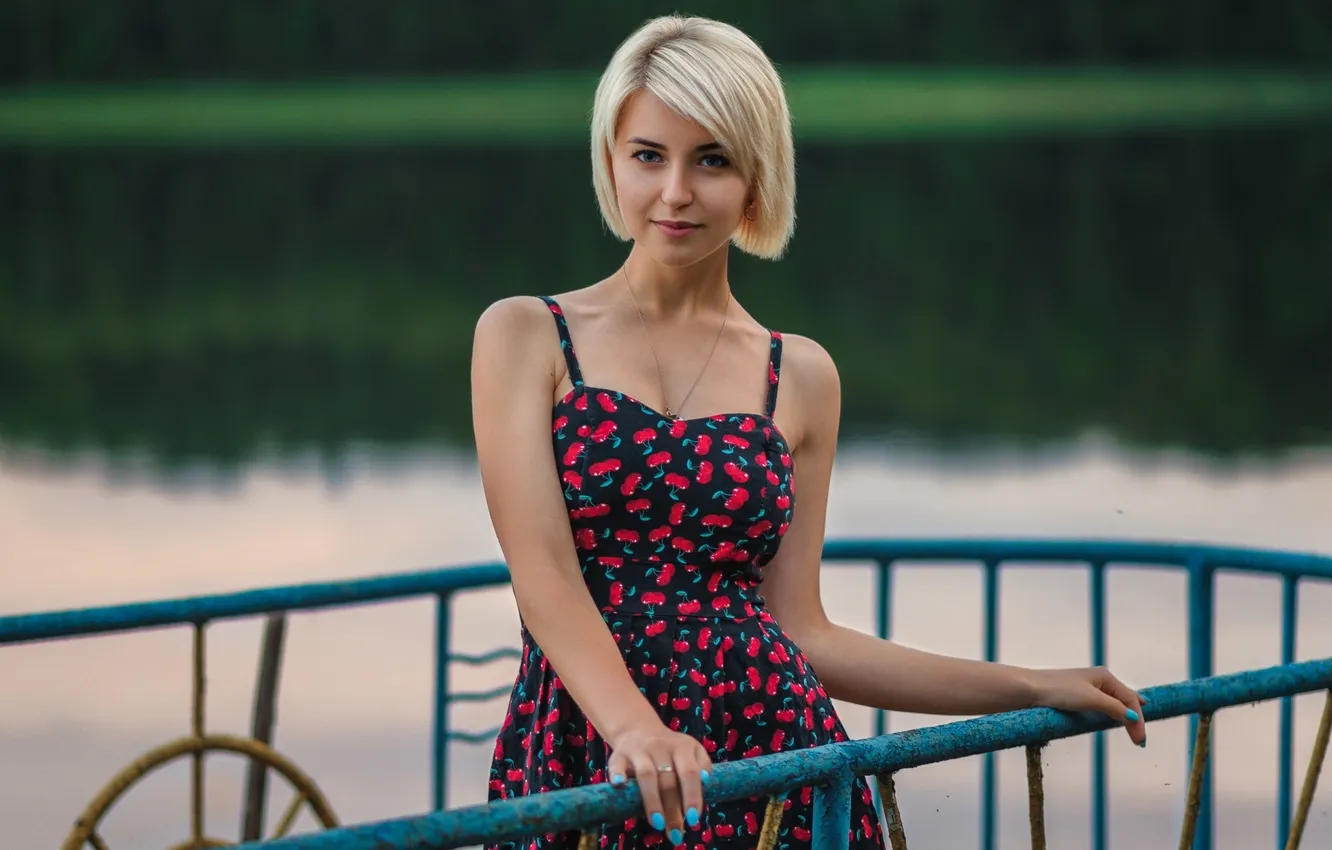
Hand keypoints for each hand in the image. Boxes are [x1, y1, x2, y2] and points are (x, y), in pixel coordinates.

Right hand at [607, 721, 712, 845]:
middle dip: (672, 809)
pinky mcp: (619, 754)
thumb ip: (702, 765)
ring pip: (646, 775)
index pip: (689, 772)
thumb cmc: (670, 749)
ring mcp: (639, 750)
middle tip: (675, 832)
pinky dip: (617, 775)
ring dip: (652, 801)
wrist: (640, 730)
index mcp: (682, 747)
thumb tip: (706, 782)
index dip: (692, 796)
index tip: (694, 819)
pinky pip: (617, 765)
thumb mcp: (692, 750)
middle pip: (668, 780)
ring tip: (657, 823)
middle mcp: (660, 747)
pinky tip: (619, 786)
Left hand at [1029, 666, 1147, 746]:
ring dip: (1124, 716)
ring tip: (1135, 727)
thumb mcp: (1091, 700)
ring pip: (1113, 703)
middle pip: (1124, 700)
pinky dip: (1111, 714)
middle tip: (1140, 740)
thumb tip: (1134, 717)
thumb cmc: (1060, 691)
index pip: (1130, 699)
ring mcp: (1087, 688)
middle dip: (1134, 719)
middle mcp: (1098, 680)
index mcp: (1105, 676)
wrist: (1030, 690)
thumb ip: (1114, 708)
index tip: (1140, 741)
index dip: (1138, 720)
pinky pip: (1101, 706)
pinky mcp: (1076, 697)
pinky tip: (1114, 716)